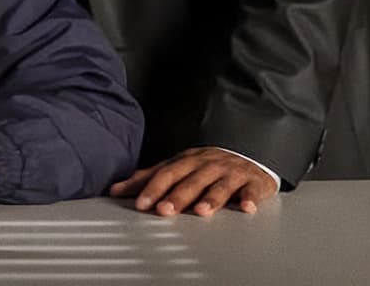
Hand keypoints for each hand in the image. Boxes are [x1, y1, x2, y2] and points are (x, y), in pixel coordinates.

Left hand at [107, 147, 279, 216]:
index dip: (153, 188)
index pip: (167, 173)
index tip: (141, 204)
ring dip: (211, 198)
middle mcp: (208, 164)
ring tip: (201, 211)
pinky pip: (252, 190)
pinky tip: (246, 208)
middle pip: (191, 180)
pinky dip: (250, 198)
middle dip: (177, 195)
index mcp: (188, 160)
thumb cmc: (208, 167)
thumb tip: (115, 189)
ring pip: (220, 184)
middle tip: (164, 210)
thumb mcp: (178, 168)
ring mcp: (232, 172)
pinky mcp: (253, 181)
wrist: (249, 158)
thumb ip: (149, 179)